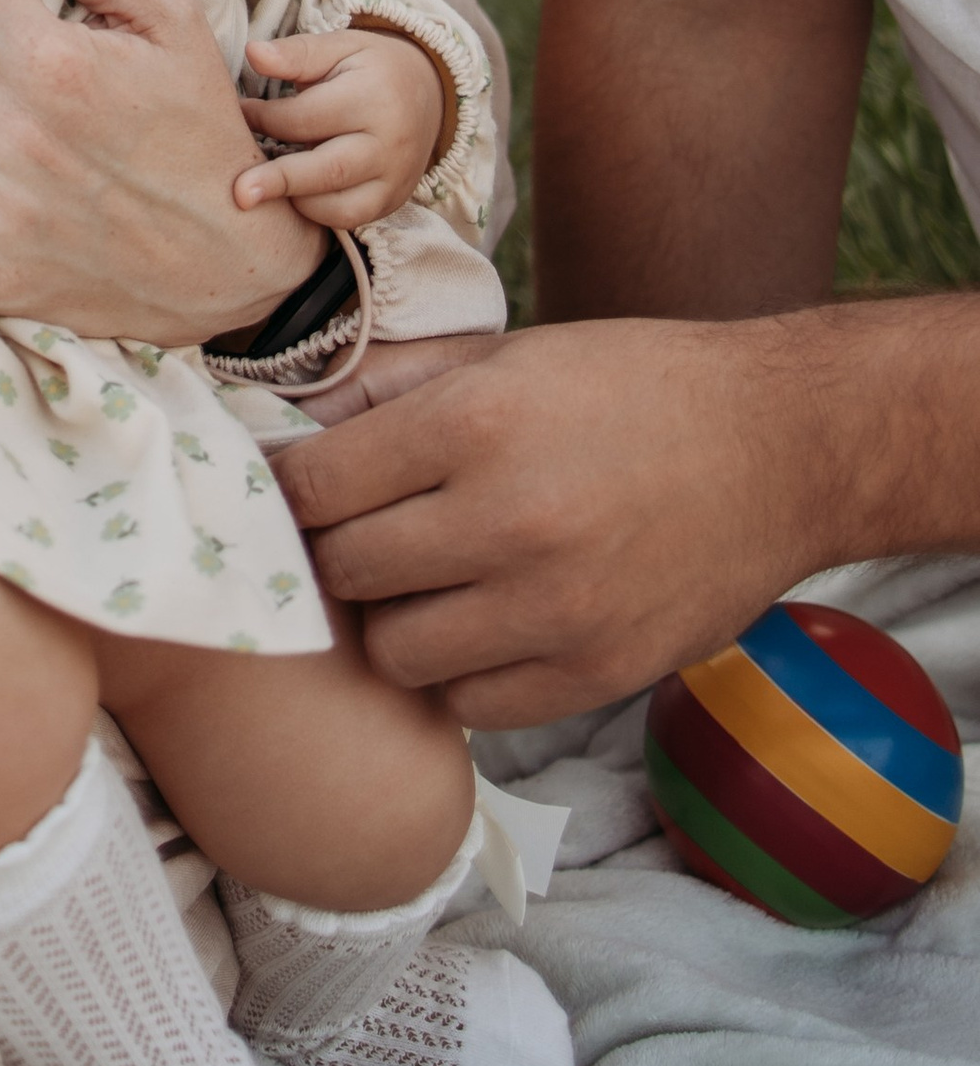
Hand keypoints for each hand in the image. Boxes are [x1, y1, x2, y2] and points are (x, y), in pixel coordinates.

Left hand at [232, 25, 445, 234]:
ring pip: (340, 205)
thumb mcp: (339, 47)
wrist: (428, 91)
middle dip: (280, 181)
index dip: (265, 119)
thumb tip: (253, 54)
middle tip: (239, 192)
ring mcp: (396, 177)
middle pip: (329, 169)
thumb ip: (296, 53)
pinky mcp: (394, 200)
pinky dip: (319, 213)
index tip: (240, 115)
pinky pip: (353, 220)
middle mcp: (390, 143)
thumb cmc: (371, 67)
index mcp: (374, 96)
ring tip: (263, 190)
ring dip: (296, 201)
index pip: (308, 117)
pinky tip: (294, 197)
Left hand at [278, 314, 833, 724]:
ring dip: (395, 620)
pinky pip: (470, 705)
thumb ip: (394, 399)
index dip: (291, 491)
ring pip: (395, 652)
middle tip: (363, 534)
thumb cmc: (630, 389)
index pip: (314, 487)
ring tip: (426, 582)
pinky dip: (460, 673)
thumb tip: (289, 437)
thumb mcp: (506, 360)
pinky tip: (482, 626)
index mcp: (474, 425)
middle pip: (346, 571)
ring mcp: (553, 611)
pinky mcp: (594, 674)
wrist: (777, 448)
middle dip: (340, 552)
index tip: (295, 491)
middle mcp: (506, 522)